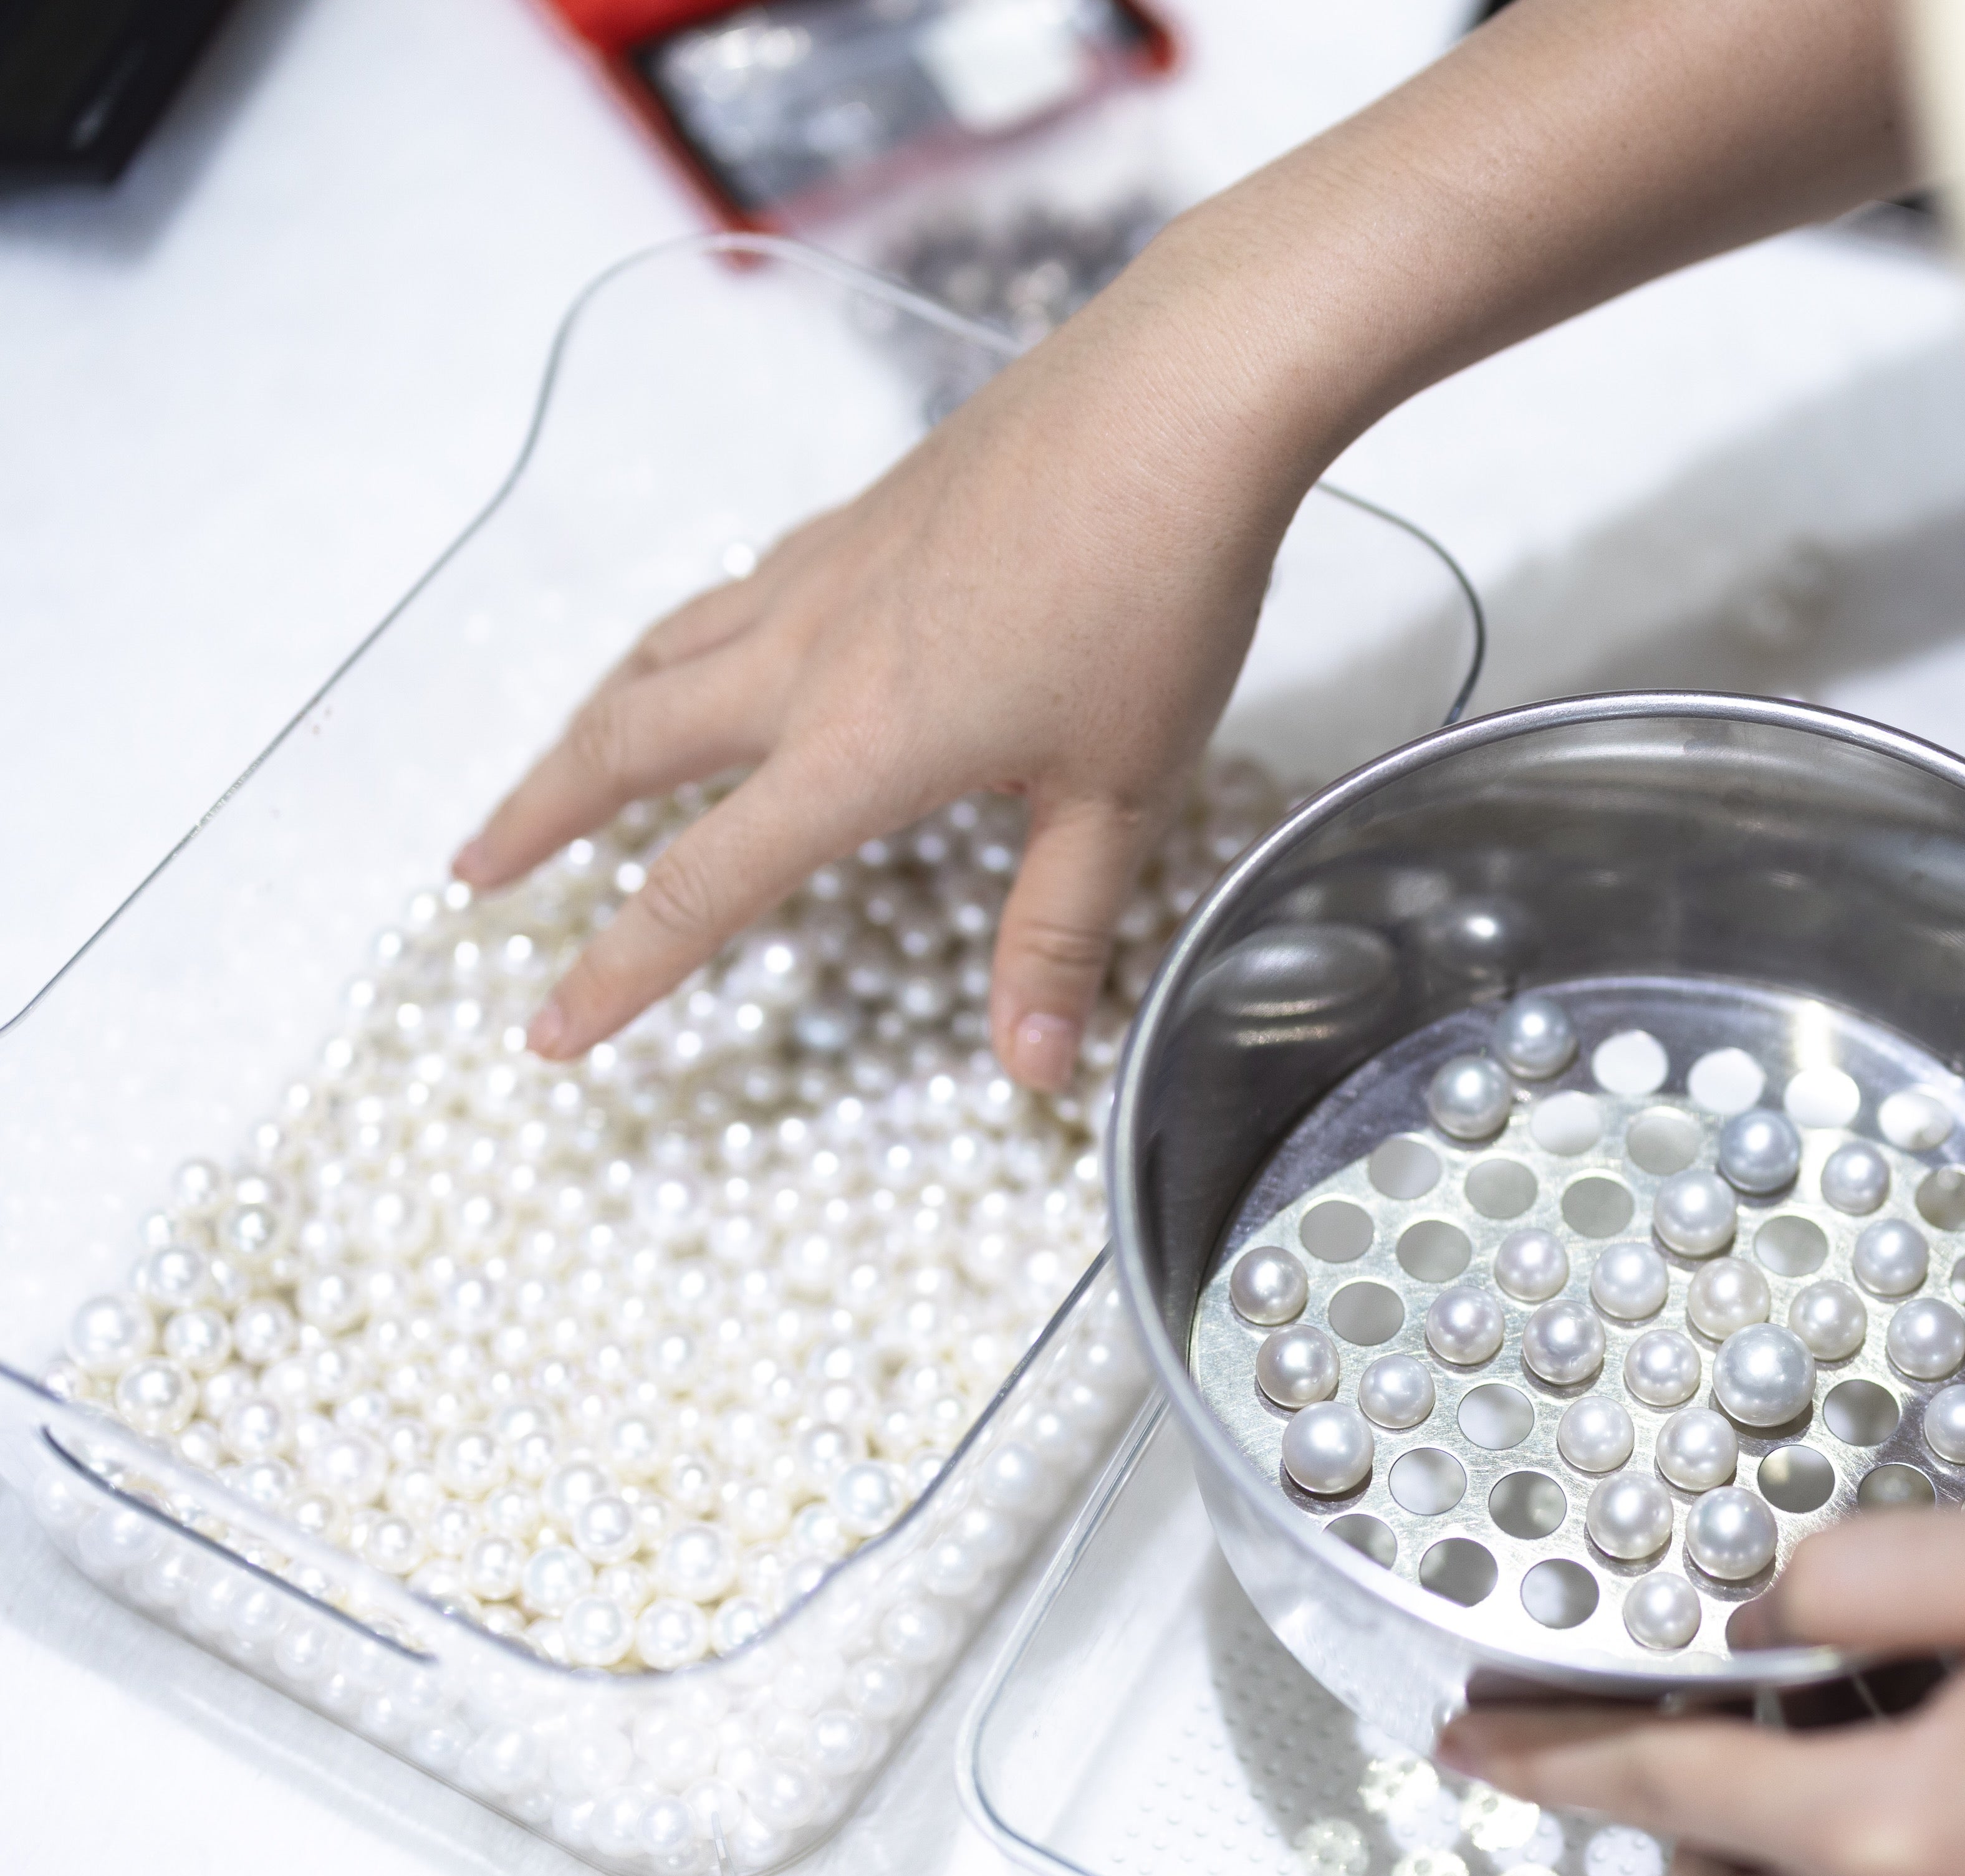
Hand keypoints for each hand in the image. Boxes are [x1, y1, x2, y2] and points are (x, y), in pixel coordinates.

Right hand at [453, 250, 1318, 1087]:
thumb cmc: (1158, 597)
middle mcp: (807, 654)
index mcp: (858, 747)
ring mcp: (826, 571)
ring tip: (553, 767)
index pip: (701, 886)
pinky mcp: (861, 514)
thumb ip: (1061, 931)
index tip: (547, 1032)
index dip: (616, 973)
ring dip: (586, 721)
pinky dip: (680, 639)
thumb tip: (1034, 1069)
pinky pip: (733, 590)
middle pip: (623, 745)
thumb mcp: (1122, 794)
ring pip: (659, 652)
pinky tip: (706, 647)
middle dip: (537, 820)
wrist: (1177, 403)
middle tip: (473, 874)